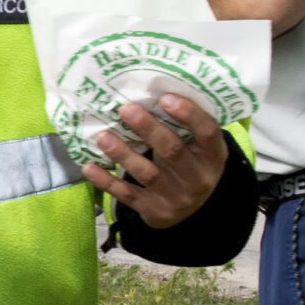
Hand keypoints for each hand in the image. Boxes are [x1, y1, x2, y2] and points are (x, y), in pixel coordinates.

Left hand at [79, 93, 227, 228]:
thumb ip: (183, 127)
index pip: (207, 132)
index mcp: (213, 156)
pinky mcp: (154, 211)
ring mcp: (176, 198)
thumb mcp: (198, 149)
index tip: (165, 97)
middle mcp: (198, 178)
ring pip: (148, 173)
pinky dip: (107, 182)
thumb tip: (149, 91)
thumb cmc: (190, 165)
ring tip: (103, 136)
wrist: (191, 213)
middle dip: (148, 129)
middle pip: (173, 151)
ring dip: (123, 153)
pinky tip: (90, 168)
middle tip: (126, 109)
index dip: (189, 114)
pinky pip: (128, 196)